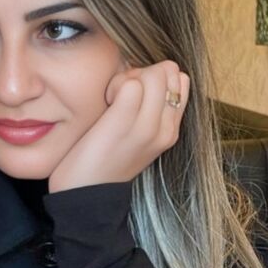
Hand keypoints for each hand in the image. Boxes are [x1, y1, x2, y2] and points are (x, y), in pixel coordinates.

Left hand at [48, 59, 190, 192]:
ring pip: (153, 73)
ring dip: (127, 78)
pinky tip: (105, 104)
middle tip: (120, 97)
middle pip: (169, 71)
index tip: (133, 96)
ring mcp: (147, 127)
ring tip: (112, 102)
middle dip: (142, 74)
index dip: (155, 78)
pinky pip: (130, 82)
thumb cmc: (102, 161)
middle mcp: (165, 129)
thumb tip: (143, 77)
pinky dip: (115, 85)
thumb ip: (149, 111)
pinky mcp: (124, 123)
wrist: (86, 197)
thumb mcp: (136, 137)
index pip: (181, 80)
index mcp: (170, 131)